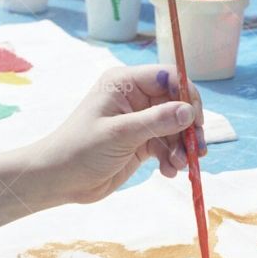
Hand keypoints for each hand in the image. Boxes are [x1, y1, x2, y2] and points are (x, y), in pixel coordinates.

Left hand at [27, 65, 205, 205]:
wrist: (59, 180)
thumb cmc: (81, 149)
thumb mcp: (120, 133)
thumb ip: (157, 121)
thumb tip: (189, 111)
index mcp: (125, 83)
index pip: (168, 77)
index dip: (187, 95)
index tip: (195, 120)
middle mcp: (135, 98)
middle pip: (177, 104)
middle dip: (188, 127)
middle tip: (197, 149)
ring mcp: (139, 120)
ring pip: (175, 127)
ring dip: (181, 147)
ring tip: (180, 166)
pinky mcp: (141, 142)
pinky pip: (167, 145)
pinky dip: (172, 158)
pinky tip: (169, 171)